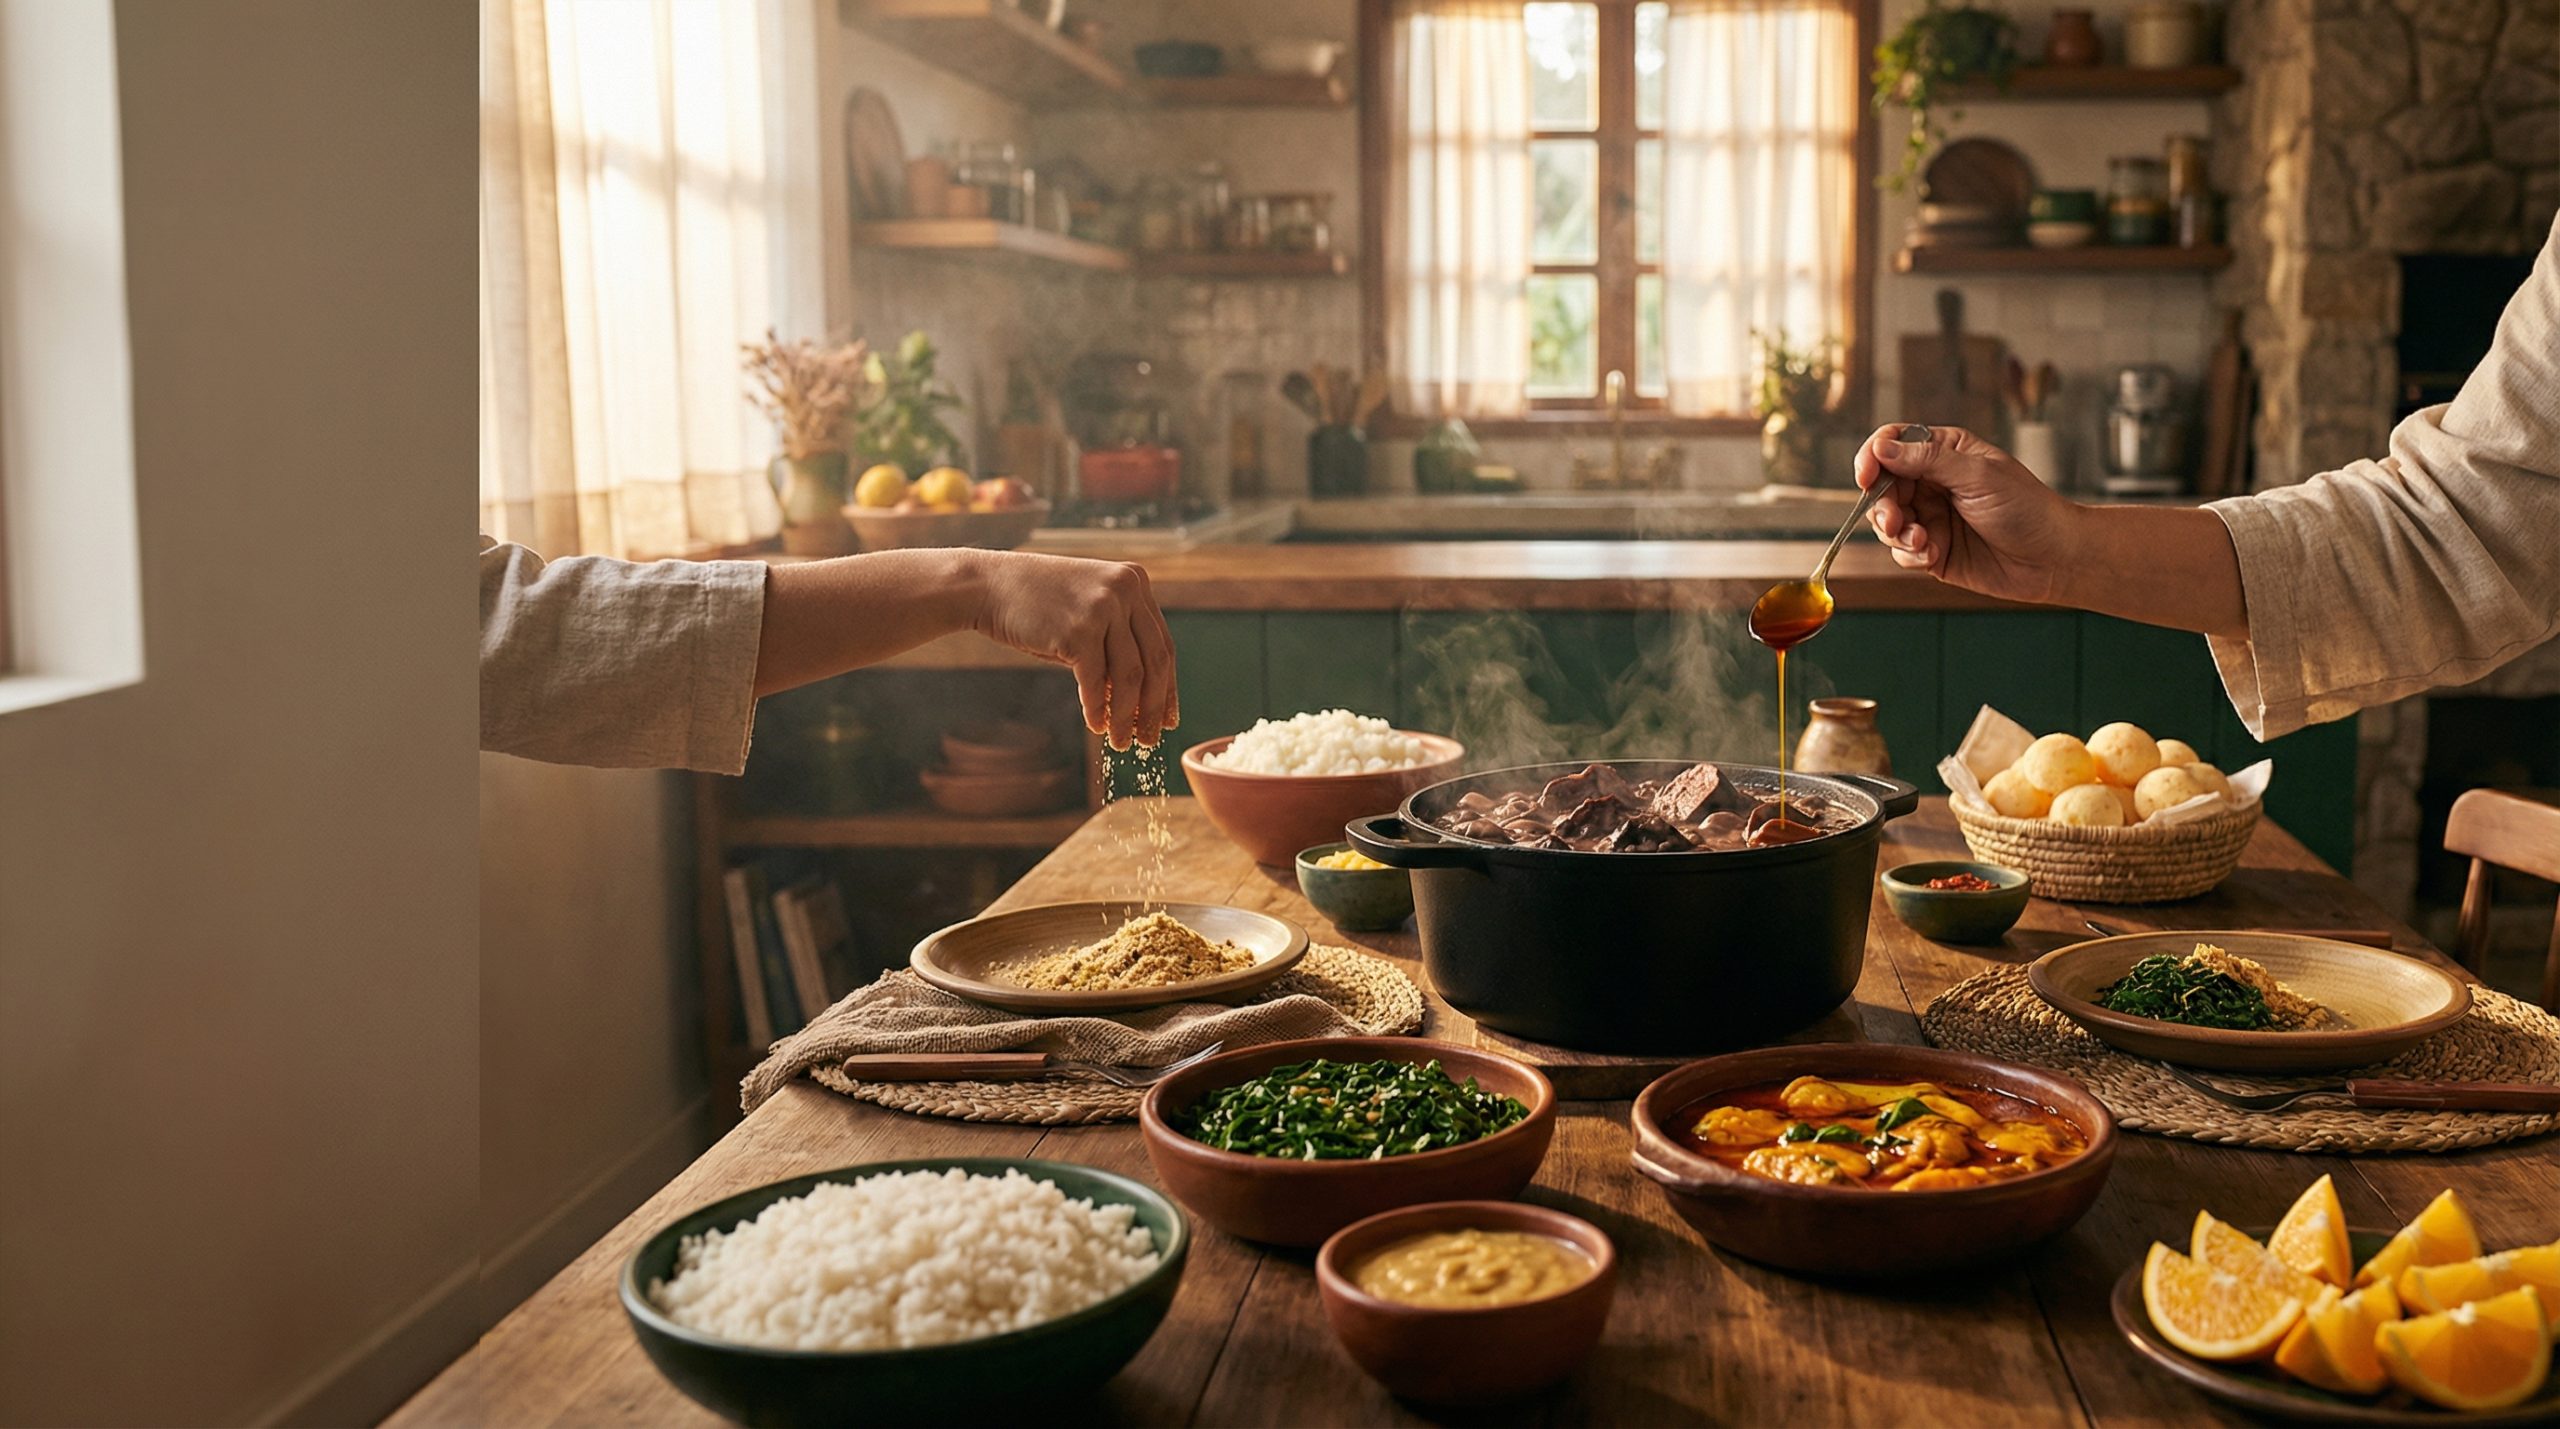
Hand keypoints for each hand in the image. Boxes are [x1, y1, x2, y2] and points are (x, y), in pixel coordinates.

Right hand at [970, 552, 1178, 749]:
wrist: (988, 586)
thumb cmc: (1037, 604)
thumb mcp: (1088, 612)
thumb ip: (1117, 643)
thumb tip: (1142, 699)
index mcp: (1135, 581)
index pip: (1163, 644)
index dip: (1168, 687)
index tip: (1169, 718)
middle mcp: (1126, 590)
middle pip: (1155, 662)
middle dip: (1153, 708)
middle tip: (1150, 740)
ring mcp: (1103, 607)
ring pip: (1130, 676)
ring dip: (1126, 716)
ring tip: (1121, 742)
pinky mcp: (1079, 630)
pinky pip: (1096, 681)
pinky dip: (1097, 708)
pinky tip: (1095, 726)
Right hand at [1856, 423, 2084, 604]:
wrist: (2054, 559)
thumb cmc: (2028, 509)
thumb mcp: (1978, 476)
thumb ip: (1927, 460)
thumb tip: (1882, 448)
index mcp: (1945, 452)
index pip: (1893, 443)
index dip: (1873, 457)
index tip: (1865, 476)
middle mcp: (1933, 482)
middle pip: (1882, 486)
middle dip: (1882, 505)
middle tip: (1895, 522)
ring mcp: (1931, 516)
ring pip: (1886, 521)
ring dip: (1896, 533)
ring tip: (1922, 541)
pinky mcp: (1932, 550)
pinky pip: (1901, 552)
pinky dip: (1911, 555)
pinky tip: (1934, 556)